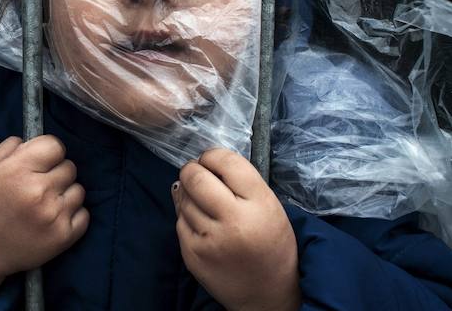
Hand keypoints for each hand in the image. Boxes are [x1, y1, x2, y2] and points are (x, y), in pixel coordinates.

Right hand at [0, 135, 88, 297]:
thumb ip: (12, 146)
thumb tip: (36, 139)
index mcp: (19, 170)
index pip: (56, 146)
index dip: (49, 152)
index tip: (42, 162)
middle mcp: (39, 191)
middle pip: (70, 167)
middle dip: (56, 173)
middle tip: (40, 186)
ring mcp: (54, 215)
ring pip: (79, 190)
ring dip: (65, 194)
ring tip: (46, 204)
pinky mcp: (64, 236)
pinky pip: (84, 214)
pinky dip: (73, 215)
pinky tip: (54, 218)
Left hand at [172, 149, 300, 310]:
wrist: (267, 296)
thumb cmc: (271, 245)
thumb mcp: (269, 207)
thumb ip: (240, 183)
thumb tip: (201, 164)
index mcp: (260, 204)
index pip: (227, 162)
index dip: (213, 155)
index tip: (211, 161)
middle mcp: (234, 221)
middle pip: (196, 177)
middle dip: (192, 169)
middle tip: (197, 174)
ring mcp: (210, 240)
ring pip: (183, 198)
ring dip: (188, 194)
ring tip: (204, 203)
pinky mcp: (193, 255)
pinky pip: (179, 221)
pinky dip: (186, 217)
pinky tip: (202, 224)